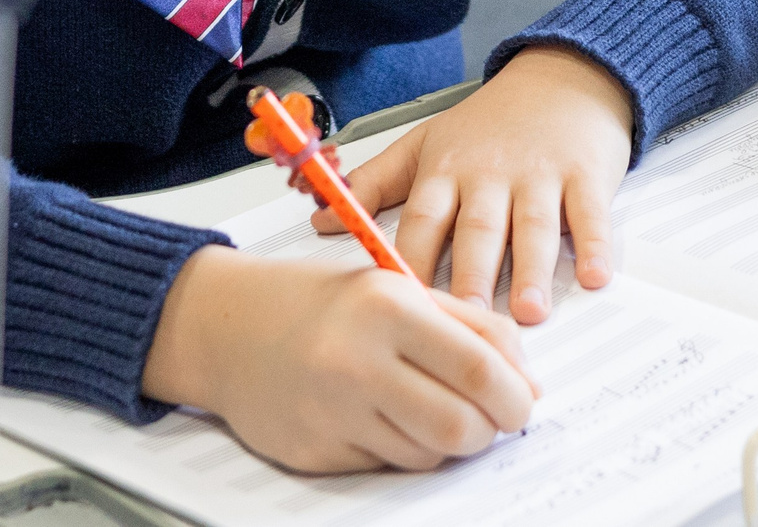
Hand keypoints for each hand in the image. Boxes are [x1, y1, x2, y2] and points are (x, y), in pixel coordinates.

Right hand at [139, 246, 537, 472]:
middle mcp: (357, 361)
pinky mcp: (315, 452)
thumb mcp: (400, 290)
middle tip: (486, 420)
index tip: (522, 402)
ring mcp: (332, 412)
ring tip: (422, 408)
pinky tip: (376, 417)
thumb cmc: (323, 304)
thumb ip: (473, 329)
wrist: (229, 326)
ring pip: (427, 456)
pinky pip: (386, 466)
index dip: (515, 397)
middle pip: (459, 427)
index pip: (480, 370)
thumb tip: (528, 386)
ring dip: (442, 442)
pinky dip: (397, 449)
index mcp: (387, 308)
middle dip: (486, 432)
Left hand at [330, 46, 633, 323]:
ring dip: (532, 269)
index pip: (424, 220)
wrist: (560, 78)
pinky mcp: (585, 175)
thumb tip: (320, 221)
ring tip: (528, 311)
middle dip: (471, 274)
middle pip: (478, 228)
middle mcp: (491, 174)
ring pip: (533, 225)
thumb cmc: (488, 123)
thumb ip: (375, 185)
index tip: (404, 305)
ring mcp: (540, 175)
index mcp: (447, 171)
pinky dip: (595, 244)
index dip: (412, 260)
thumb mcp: (424, 145)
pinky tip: (595, 276)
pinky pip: (590, 213)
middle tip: (466, 320)